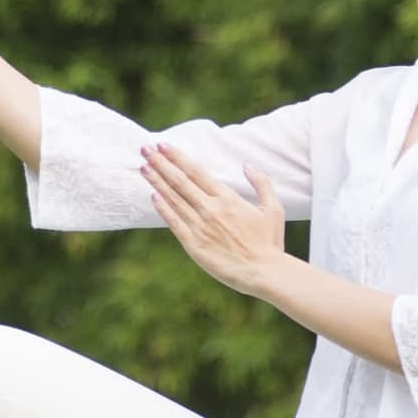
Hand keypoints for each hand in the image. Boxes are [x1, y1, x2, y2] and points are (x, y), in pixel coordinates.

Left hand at [141, 134, 287, 296]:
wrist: (264, 272)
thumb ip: (261, 183)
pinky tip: (152, 196)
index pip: (195, 171)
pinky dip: (163, 208)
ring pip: (173, 199)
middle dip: (160, 163)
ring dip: (157, 182)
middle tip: (145, 149)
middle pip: (179, 180)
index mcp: (227, 198)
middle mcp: (210, 209)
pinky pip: (174, 223)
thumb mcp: (273, 209)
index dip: (177, 157)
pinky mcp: (193, 245)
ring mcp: (199, 226)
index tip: (163, 145)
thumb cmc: (269, 242)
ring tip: (144, 167)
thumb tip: (247, 165)